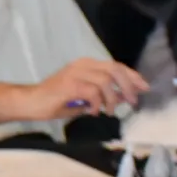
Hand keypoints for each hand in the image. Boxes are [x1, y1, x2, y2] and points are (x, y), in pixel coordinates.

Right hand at [23, 58, 149, 119]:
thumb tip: (127, 96)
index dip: (132, 76)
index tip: (144, 88)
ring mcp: (74, 74)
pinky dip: (97, 104)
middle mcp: (82, 65)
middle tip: (132, 102)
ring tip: (108, 111)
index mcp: (86, 65)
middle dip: (128, 86)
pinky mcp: (69, 85)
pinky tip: (93, 111)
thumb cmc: (57, 101)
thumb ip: (106, 95)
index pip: (116, 65)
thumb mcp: (87, 98)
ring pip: (105, 81)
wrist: (31, 102)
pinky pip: (92, 92)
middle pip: (114, 69)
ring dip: (112, 99)